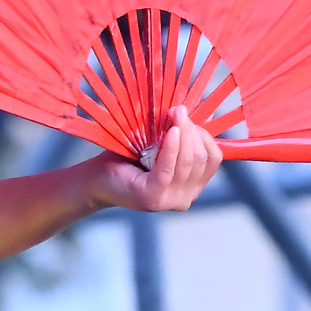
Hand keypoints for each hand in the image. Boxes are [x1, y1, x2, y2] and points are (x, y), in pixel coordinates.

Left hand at [86, 106, 224, 212]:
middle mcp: (186, 198)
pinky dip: (171, 148)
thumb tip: (209, 115)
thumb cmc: (128, 158)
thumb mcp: (160, 143)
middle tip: (178, 110)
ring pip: (188, 161)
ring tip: (173, 114)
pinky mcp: (154, 198)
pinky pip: (169, 169)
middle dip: (192, 130)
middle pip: (202, 158)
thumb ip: (183, 134)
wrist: (97, 176)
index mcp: (192, 186)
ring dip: (183, 134)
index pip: (213, 159)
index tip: (189, 116)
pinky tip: (170, 132)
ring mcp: (171, 201)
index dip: (205, 135)